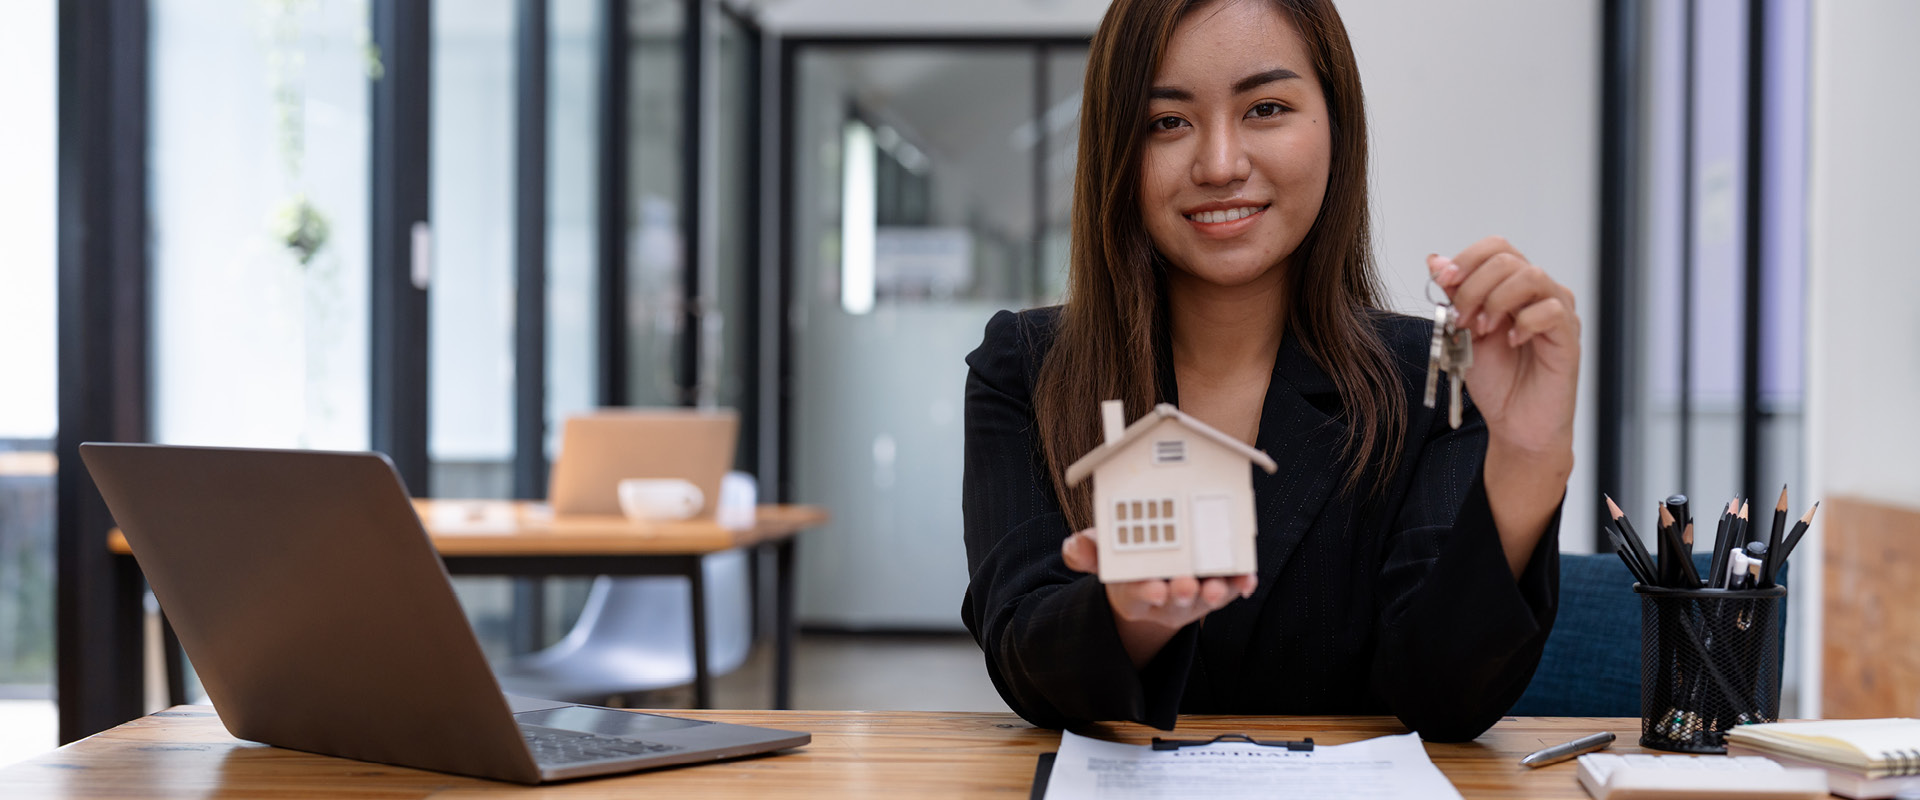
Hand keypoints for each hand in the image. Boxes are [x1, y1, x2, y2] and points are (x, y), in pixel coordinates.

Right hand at [1061, 529, 1255, 667]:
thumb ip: (1085, 551)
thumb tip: (1075, 547)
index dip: (1144, 592)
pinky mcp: (1217, 587)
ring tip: (1218, 586)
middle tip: (1185, 584)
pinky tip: (1247, 578)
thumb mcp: (1101, 553)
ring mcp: (1193, 595)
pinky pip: (1231, 588)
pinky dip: (1240, 584)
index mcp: (1132, 592)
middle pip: (1174, 600)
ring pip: (1205, 598)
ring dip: (1214, 593)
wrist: (1152, 578)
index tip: (1153, 588)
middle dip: (1181, 593)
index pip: (1135, 596)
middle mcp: (1165, 599)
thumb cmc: (1127, 561)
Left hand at [1428, 237, 1578, 576]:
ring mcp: (1557, 311)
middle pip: (1507, 258)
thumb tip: (1435, 260)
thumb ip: (1454, 297)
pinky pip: (1550, 310)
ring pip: (1530, 276)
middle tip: (1461, 319)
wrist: (1515, 423)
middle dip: (1473, 286)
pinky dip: (1523, 323)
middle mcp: (1538, 292)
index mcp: (1512, 286)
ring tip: (1483, 330)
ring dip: (1496, 300)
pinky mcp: (1568, 336)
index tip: (1444, 282)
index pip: (1495, 248)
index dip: (1466, 259)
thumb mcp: (1463, 333)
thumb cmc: (1496, 380)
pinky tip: (1510, 342)